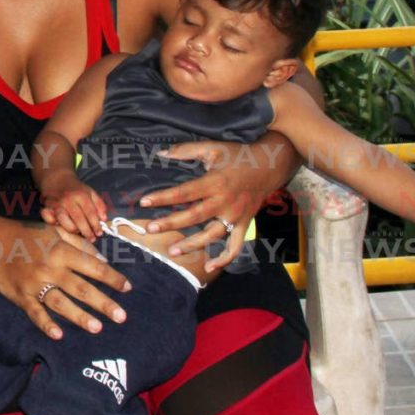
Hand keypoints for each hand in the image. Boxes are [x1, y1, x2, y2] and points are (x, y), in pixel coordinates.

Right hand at [0, 224, 129, 340]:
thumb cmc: (27, 236)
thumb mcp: (54, 231)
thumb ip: (79, 244)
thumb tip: (101, 258)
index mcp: (61, 251)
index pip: (92, 266)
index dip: (111, 277)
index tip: (127, 288)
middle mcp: (50, 268)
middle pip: (81, 288)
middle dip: (103, 303)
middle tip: (121, 316)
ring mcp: (35, 284)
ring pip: (60, 302)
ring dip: (79, 316)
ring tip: (97, 328)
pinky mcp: (21, 296)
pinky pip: (35, 312)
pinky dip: (45, 324)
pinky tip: (58, 335)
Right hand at [40, 173, 107, 240]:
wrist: (58, 179)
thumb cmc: (76, 189)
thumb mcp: (91, 193)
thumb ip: (100, 205)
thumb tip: (104, 219)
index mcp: (81, 195)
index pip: (90, 213)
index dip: (95, 225)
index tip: (99, 233)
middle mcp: (69, 200)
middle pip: (78, 219)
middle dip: (86, 231)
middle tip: (91, 238)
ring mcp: (57, 204)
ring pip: (64, 222)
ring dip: (73, 230)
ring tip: (78, 233)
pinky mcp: (48, 207)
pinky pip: (49, 219)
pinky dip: (53, 224)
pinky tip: (60, 226)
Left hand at [140, 140, 269, 269]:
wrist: (269, 166)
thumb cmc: (237, 156)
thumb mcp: (212, 148)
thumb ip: (186, 150)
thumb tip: (161, 152)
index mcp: (215, 182)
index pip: (185, 192)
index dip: (164, 197)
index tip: (144, 202)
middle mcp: (225, 201)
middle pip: (195, 216)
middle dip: (171, 223)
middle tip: (150, 229)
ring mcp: (235, 216)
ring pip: (212, 235)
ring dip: (192, 245)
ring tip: (171, 251)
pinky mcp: (244, 225)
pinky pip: (235, 246)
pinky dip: (224, 258)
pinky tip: (209, 267)